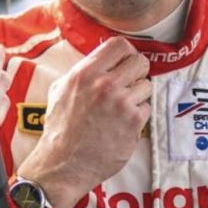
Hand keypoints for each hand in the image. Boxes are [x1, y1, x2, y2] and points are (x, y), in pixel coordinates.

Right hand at [16, 37, 151, 207]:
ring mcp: (121, 103)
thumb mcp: (61, 89)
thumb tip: (100, 59)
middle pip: (140, 61)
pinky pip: (146, 107)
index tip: (124, 61)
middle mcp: (105, 84)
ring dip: (138, 94)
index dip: (125, 52)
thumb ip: (82, 71)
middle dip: (136, 72)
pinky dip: (138, 114)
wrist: (64, 163)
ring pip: (146, 85)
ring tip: (122, 106)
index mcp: (85, 73)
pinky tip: (122, 122)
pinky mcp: (133, 122)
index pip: (119, 44)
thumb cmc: (61, 128)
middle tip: (129, 83)